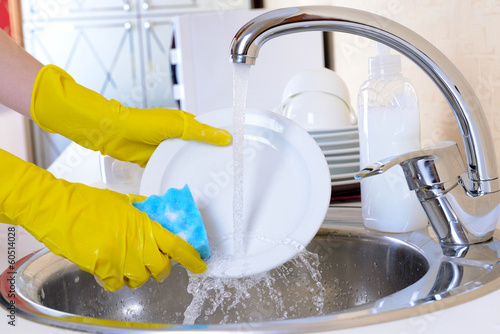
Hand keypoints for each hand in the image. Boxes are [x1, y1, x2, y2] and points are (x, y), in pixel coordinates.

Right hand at [0, 149, 205, 290]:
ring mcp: (120, 256)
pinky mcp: (102, 267)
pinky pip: (116, 284)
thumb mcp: (122, 201)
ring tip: (124, 263)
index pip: (176, 245)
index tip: (199, 265)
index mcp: (144, 224)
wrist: (57, 207)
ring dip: (135, 275)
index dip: (191, 258)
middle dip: (160, 269)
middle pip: (161, 268)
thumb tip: (156, 217)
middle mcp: (136, 242)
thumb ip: (142, 212)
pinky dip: (113, 280)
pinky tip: (107, 269)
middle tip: (152, 264)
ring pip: (139, 279)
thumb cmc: (87, 201)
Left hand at [30, 65, 231, 166]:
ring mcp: (167, 149)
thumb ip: (200, 132)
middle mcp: (178, 135)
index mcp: (185, 122)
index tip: (236, 149)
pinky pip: (172, 168)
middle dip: (210, 156)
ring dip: (195, 166)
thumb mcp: (176, 126)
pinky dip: (179, 173)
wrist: (114, 134)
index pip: (209, 129)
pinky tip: (190, 182)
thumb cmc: (142, 123)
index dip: (222, 138)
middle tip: (228, 169)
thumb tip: (225, 136)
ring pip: (186, 159)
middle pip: (199, 147)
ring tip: (213, 179)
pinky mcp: (156, 161)